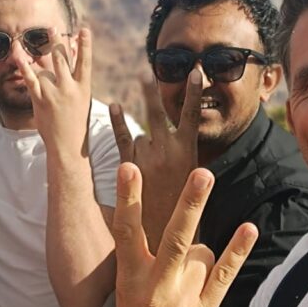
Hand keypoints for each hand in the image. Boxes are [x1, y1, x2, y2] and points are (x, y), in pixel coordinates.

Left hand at [16, 27, 91, 159]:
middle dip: (56, 41)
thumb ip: (76, 80)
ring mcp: (54, 93)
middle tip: (52, 27)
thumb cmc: (77, 121)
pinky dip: (23, 65)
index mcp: (84, 87)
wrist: (68, 145)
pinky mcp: (40, 99)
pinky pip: (30, 79)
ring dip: (37, 53)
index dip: (85, 45)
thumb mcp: (83, 99)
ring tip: (28, 39)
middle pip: (61, 59)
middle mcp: (69, 88)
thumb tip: (71, 60)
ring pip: (44, 66)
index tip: (84, 30)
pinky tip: (18, 54)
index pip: (85, 61)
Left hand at [110, 70, 201, 250]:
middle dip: (153, 93)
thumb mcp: (195, 178)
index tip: (195, 71)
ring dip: (144, 145)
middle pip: (157, 113)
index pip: (191, 114)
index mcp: (188, 151)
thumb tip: (176, 135)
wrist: (166, 235)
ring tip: (152, 172)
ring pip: (141, 135)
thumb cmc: (184, 208)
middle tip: (150, 72)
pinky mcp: (129, 166)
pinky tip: (113, 105)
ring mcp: (145, 157)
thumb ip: (185, 155)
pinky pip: (121, 138)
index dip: (193, 91)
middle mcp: (166, 150)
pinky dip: (117, 122)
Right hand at [111, 163, 256, 306]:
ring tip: (184, 287)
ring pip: (202, 254)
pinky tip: (248, 229)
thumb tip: (188, 226)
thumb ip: (148, 260)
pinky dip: (237, 250)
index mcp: (129, 280)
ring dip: (199, 259)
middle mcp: (154, 289)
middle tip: (203, 172)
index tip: (127, 166)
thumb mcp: (129, 293)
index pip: (127, 231)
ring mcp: (181, 302)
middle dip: (191, 204)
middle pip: (175, 237)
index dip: (127, 198)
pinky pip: (224, 274)